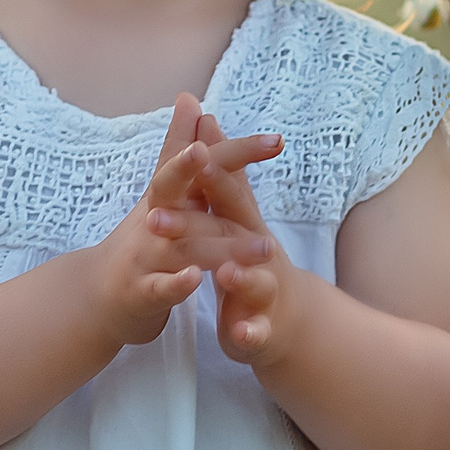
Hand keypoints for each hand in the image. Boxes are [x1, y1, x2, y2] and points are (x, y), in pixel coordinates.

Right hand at [87, 94, 282, 347]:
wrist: (99, 295)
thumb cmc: (142, 238)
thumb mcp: (161, 194)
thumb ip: (178, 149)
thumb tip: (190, 98)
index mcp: (165, 193)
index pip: (198, 163)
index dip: (234, 150)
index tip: (276, 141)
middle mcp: (153, 218)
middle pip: (175, 189)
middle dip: (202, 172)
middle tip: (226, 156)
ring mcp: (145, 256)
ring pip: (184, 248)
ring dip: (223, 246)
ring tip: (265, 246)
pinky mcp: (140, 293)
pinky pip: (160, 289)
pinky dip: (175, 284)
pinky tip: (196, 280)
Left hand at [186, 109, 300, 366]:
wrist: (287, 321)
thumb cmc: (252, 258)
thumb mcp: (234, 213)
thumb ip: (218, 169)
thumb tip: (204, 115)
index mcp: (243, 223)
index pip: (228, 192)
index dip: (212, 173)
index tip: (193, 151)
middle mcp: (258, 252)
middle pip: (234, 231)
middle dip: (203, 223)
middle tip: (162, 217)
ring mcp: (264, 290)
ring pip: (256, 281)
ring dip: (242, 276)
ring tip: (225, 274)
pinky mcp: (262, 328)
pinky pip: (258, 331)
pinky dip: (252, 332)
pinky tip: (242, 333)